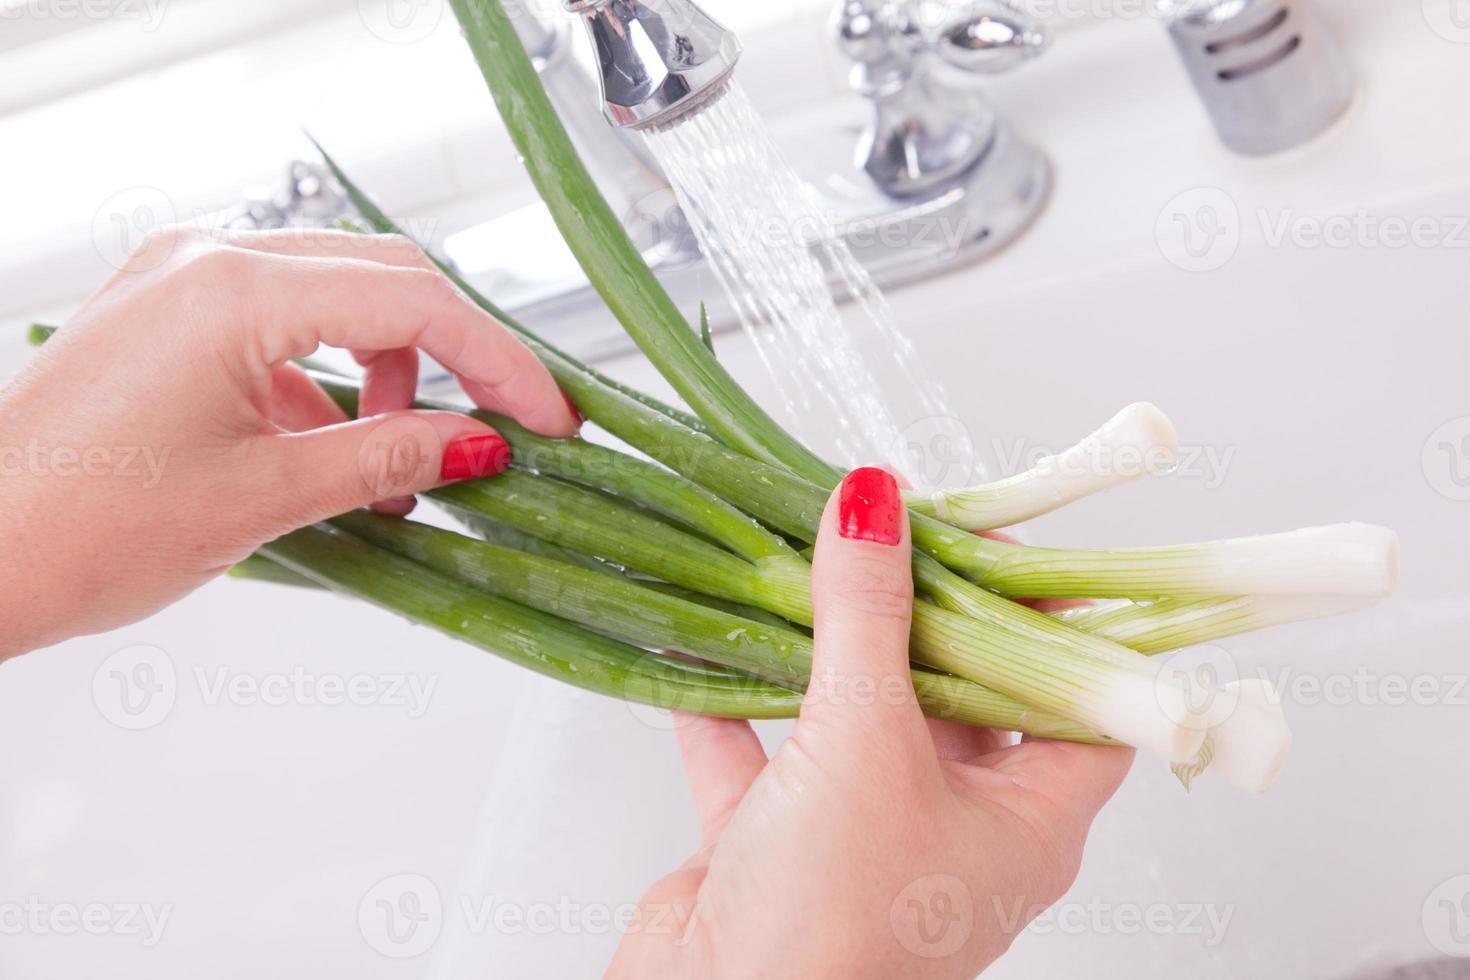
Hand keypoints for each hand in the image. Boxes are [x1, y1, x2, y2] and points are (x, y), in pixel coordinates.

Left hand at [0, 227, 578, 657]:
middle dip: (456, 353)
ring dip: (391, 368)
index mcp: (234, 288)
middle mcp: (207, 259)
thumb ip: (389, 454)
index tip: (549, 416)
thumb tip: (481, 443)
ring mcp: (178, 277)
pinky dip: (327, 375)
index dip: (500, 360)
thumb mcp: (266, 495)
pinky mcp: (163, 311)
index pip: (414, 301)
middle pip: (383, 278)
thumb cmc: (81, 528)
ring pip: (335, 294)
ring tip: (401, 458)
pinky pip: (278, 319)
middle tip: (508, 423)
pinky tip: (336, 445)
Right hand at [610, 468, 1132, 978]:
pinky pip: (761, 760)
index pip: (1079, 704)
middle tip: (899, 533)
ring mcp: (863, 842)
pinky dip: (734, 708)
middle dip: (924, 616)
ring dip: (824, 652)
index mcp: (1025, 827)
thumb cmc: (832, 921)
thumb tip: (876, 504)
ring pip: (854, 723)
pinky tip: (708, 647)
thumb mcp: (865, 742)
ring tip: (808, 566)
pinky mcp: (777, 852)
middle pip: (960, 698)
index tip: (1014, 547)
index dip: (1060, 623)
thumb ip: (867, 616)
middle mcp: (953, 834)